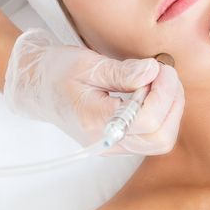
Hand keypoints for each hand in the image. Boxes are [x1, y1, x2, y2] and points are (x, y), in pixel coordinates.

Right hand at [4, 28, 184, 154]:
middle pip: (161, 137)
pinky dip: (163, 112)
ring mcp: (114, 145)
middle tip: (164, 72)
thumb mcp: (87, 64)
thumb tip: (153, 71)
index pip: (147, 120)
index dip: (163, 92)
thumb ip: (122, 72)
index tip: (159, 67)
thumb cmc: (57, 72)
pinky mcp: (120, 141)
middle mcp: (106, 141)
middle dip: (172, 101)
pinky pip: (153, 136)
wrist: (37, 87)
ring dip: (170, 107)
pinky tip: (152, 90)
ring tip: (159, 80)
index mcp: (95, 122)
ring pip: (161, 139)